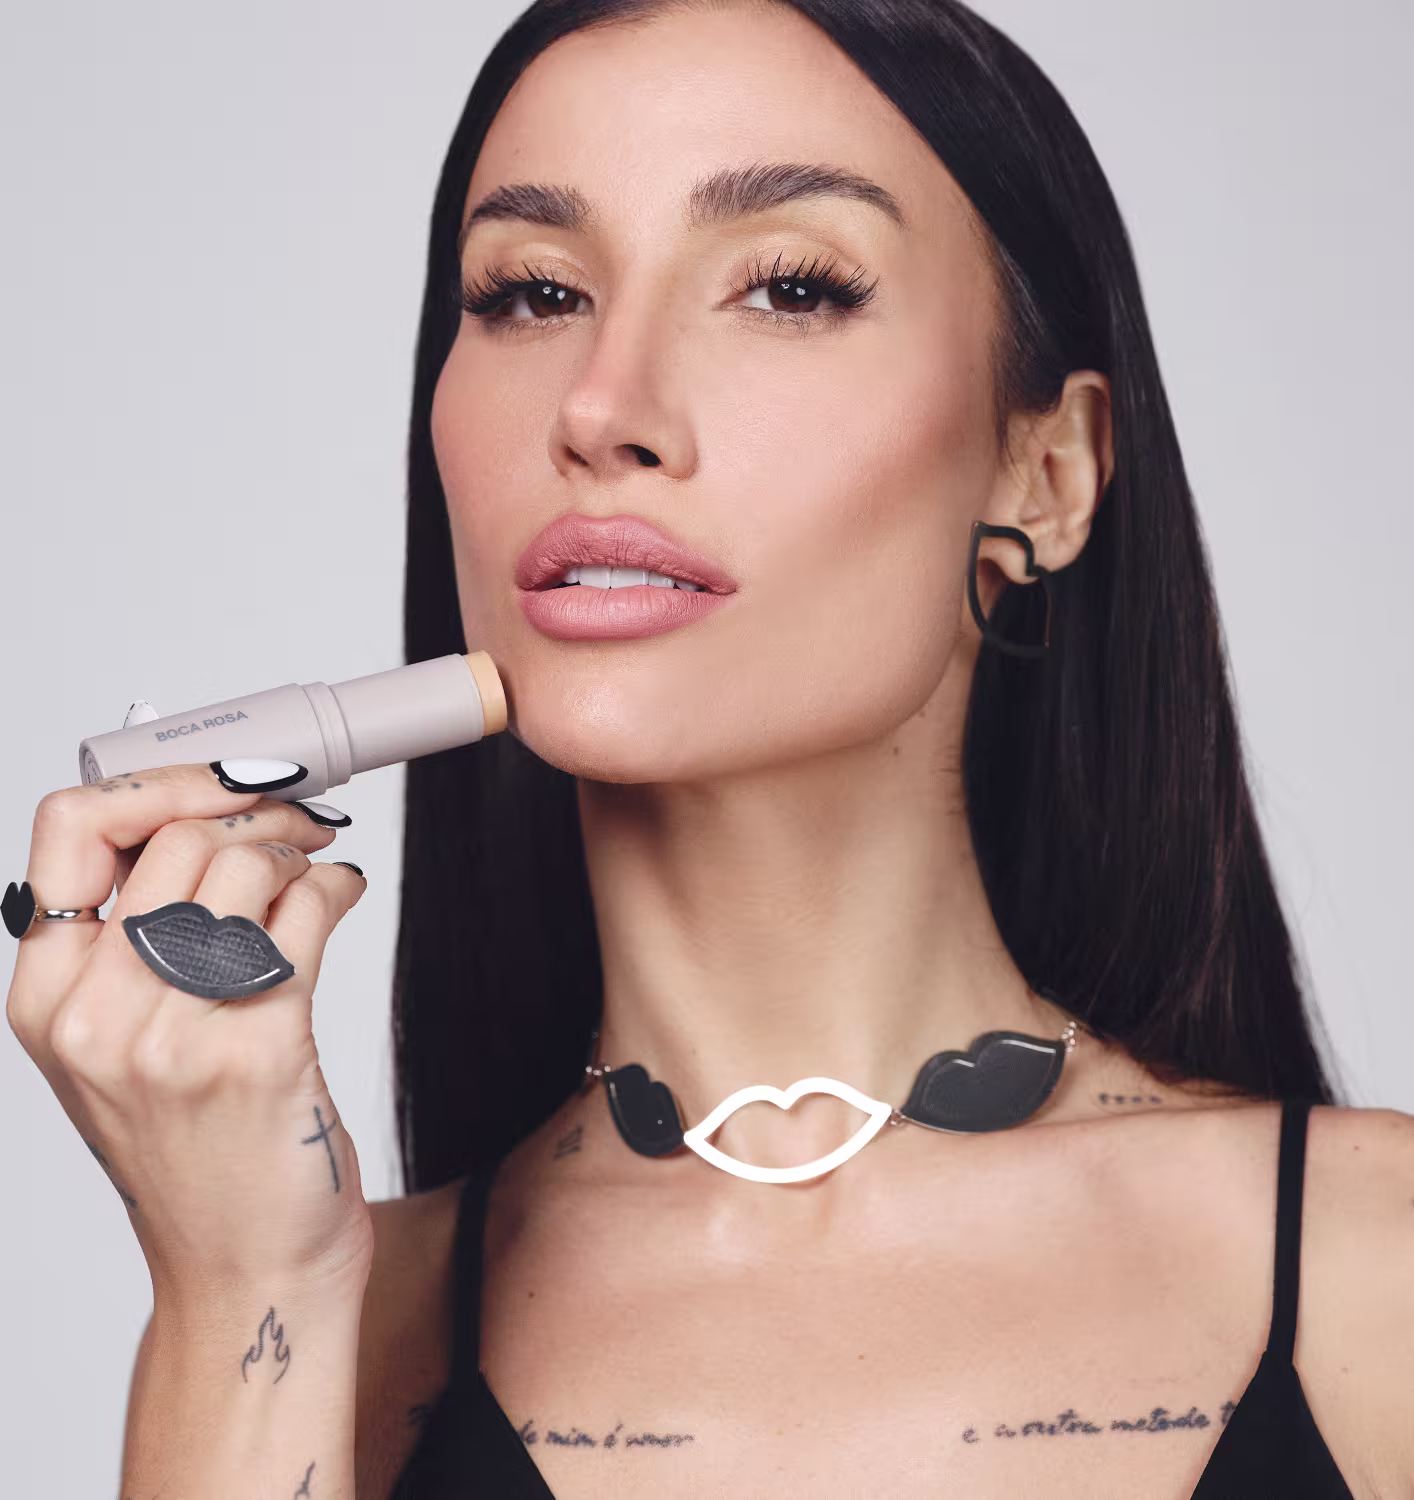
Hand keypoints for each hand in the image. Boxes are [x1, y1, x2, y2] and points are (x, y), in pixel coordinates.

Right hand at [5, 764, 373, 1304]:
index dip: (156, 785)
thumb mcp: (120, 1047)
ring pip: (244, 865)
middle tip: (298, 825)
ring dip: (297, 853)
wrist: (244, 1267)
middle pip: (179, 838)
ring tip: (313, 876)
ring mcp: (172, 1036)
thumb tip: (195, 812)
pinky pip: (305, 914)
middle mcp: (94, 1016)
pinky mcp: (257, 1049)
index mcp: (45, 1001)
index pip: (72, 830)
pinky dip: (335, 887)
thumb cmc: (196, 1150)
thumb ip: (131, 942)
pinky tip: (340, 896)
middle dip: (254, 813)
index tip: (218, 783)